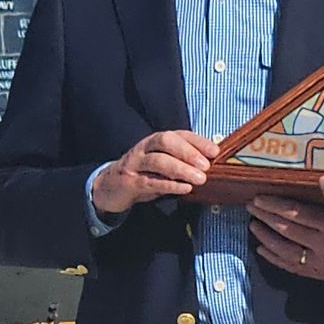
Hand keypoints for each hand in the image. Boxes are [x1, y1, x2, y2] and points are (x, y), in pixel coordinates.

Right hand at [91, 130, 220, 213]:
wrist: (109, 188)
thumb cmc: (143, 175)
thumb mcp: (161, 165)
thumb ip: (181, 162)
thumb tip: (210, 163)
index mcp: (155, 141)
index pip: (178, 134)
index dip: (197, 141)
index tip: (215, 151)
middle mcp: (144, 148)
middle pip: (166, 141)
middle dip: (188, 152)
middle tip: (206, 165)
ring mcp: (135, 164)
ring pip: (158, 161)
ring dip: (181, 169)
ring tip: (200, 178)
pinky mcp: (129, 182)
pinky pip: (150, 181)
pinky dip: (169, 185)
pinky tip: (184, 188)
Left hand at [249, 189, 323, 281]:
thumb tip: (321, 180)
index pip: (295, 213)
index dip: (274, 205)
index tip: (260, 198)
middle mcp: (322, 243)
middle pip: (286, 228)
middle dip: (265, 217)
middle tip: (251, 207)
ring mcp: (318, 260)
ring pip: (284, 248)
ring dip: (265, 236)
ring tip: (253, 225)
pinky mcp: (317, 273)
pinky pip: (289, 266)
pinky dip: (273, 257)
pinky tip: (262, 249)